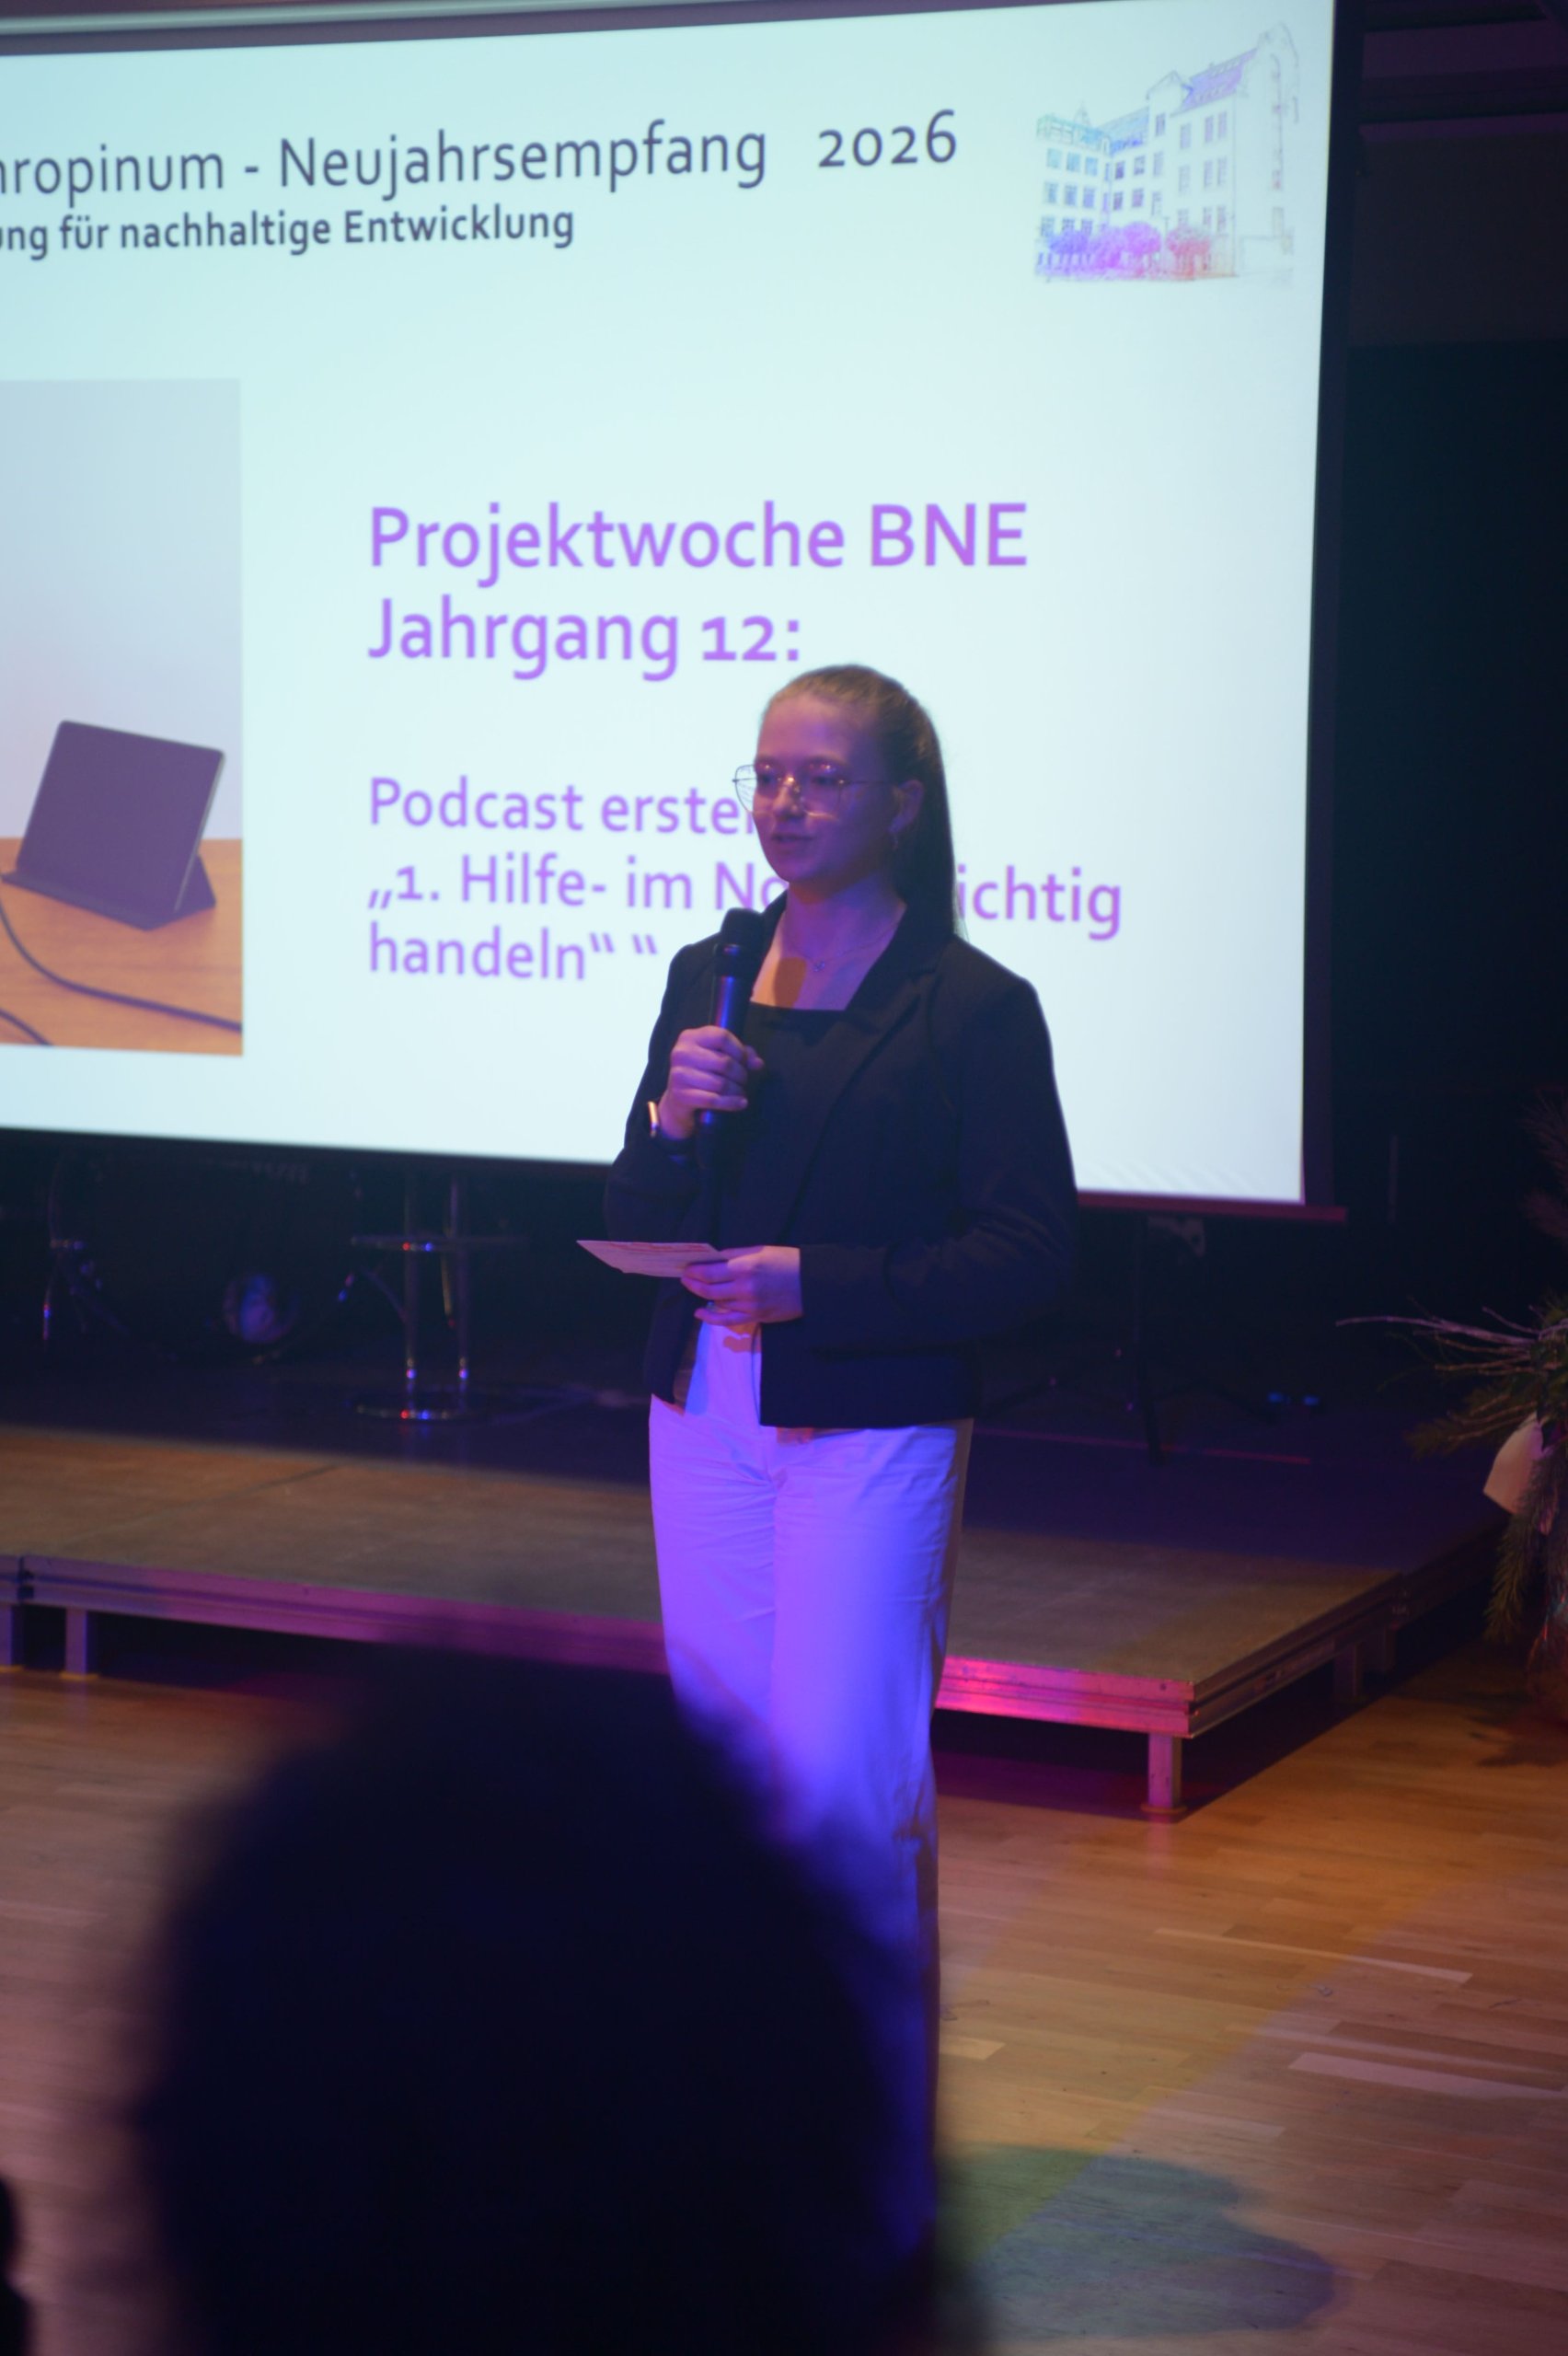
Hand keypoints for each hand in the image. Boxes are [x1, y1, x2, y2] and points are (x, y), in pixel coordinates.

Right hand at [656, 1026, 763, 1141]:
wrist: (677, 1100)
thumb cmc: (700, 1073)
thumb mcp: (717, 1057)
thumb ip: (739, 1055)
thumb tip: (757, 1063)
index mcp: (690, 1037)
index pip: (722, 1037)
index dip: (739, 1050)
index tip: (745, 1062)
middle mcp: (681, 1053)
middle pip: (724, 1062)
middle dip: (740, 1074)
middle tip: (743, 1080)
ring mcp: (679, 1074)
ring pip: (721, 1083)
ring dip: (737, 1090)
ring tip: (740, 1092)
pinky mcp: (680, 1095)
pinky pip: (714, 1100)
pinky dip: (731, 1103)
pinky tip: (740, 1103)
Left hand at [682, 1246, 802, 1328]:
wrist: (812, 1283)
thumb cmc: (787, 1261)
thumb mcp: (761, 1250)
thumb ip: (735, 1255)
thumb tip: (714, 1259)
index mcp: (744, 1267)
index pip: (708, 1272)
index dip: (693, 1271)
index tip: (686, 1268)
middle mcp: (743, 1288)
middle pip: (708, 1289)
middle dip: (693, 1283)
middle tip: (685, 1278)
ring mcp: (749, 1305)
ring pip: (716, 1303)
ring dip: (702, 1296)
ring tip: (694, 1288)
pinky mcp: (755, 1317)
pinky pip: (727, 1320)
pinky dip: (711, 1318)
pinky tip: (700, 1314)